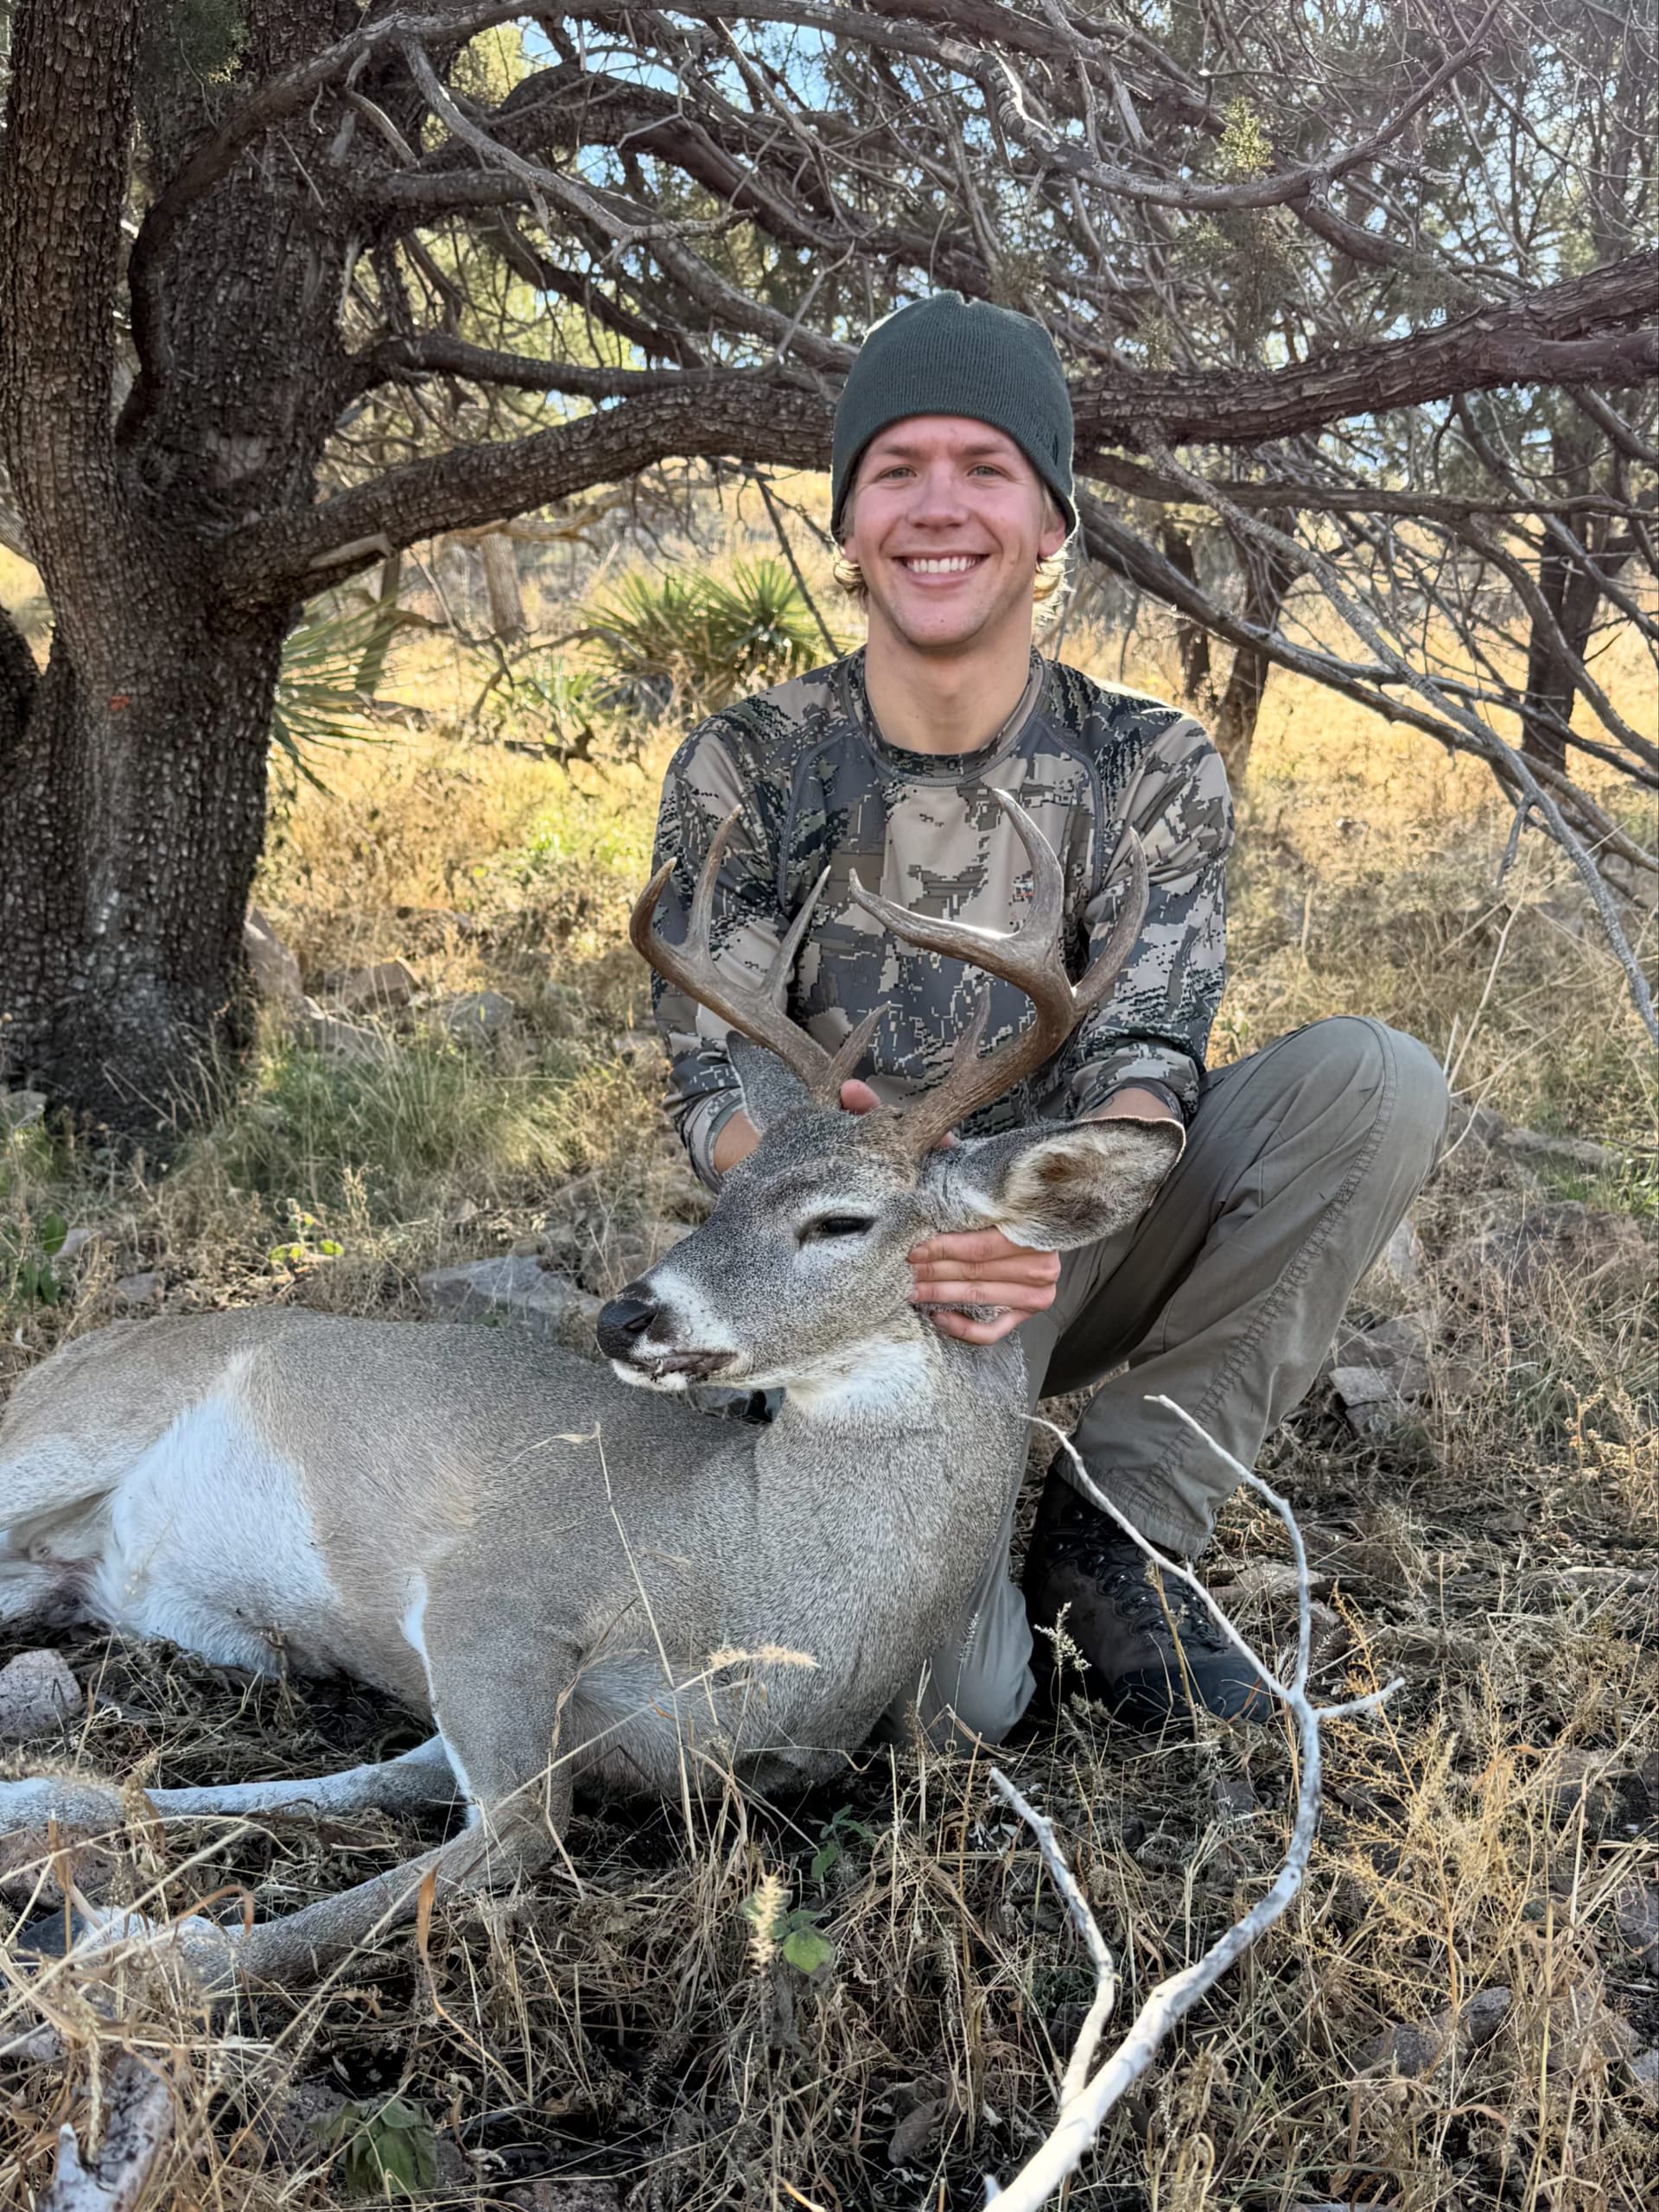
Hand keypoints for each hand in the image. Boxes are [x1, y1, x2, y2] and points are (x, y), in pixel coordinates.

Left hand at [839, 1079, 1059, 1342]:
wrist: (1011, 1204)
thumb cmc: (963, 1184)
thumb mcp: (936, 1153)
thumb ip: (891, 1120)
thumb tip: (848, 1090)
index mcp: (1021, 1207)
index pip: (983, 1238)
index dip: (940, 1245)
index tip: (904, 1244)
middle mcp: (1039, 1246)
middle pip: (978, 1267)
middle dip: (931, 1269)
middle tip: (894, 1267)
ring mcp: (1039, 1280)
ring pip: (984, 1294)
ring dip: (941, 1293)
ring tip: (904, 1289)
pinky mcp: (1028, 1308)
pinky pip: (996, 1327)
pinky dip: (966, 1326)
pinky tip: (936, 1314)